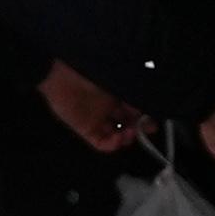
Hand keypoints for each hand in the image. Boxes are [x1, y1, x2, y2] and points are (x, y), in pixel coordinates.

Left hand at [40, 61, 156, 154]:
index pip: (135, 108)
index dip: (145, 116)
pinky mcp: (84, 129)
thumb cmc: (91, 70)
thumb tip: (153, 103)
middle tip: (146, 130)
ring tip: (130, 133)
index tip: (154, 120)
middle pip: (128, 122)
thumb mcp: (119, 79)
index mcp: (116, 90)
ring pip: (116, 134)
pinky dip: (112, 145)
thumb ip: (135, 92)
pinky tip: (118, 138)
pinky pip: (101, 143)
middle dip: (139, 128)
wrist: (60, 73)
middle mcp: (108, 105)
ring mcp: (97, 118)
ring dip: (127, 138)